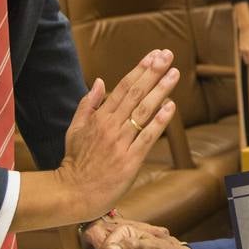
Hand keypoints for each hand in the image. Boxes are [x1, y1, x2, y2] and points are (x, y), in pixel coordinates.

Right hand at [52, 50, 179, 221]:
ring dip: (160, 90)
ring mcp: (121, 143)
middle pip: (135, 94)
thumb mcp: (75, 129)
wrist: (73, 193)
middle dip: (153, 73)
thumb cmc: (75, 162)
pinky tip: (170, 107)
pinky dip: (159, 121)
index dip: (140, 70)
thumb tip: (101, 81)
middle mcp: (111, 127)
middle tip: (168, 56)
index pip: (123, 88)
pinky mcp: (130, 160)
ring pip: (143, 111)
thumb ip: (88, 104)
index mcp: (99, 118)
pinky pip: (147, 137)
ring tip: (174, 74)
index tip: (153, 55)